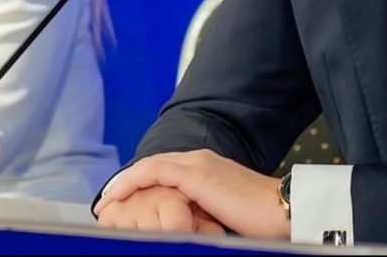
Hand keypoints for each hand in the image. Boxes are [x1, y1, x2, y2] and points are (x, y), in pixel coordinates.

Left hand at [94, 150, 289, 239]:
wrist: (281, 208)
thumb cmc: (258, 217)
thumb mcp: (221, 211)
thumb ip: (200, 210)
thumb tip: (184, 225)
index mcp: (207, 167)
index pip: (165, 170)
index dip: (140, 184)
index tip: (122, 204)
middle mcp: (201, 160)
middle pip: (154, 166)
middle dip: (126, 184)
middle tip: (105, 204)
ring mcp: (198, 165)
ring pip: (151, 166)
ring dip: (124, 183)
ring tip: (105, 203)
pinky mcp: (197, 175)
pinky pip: (155, 172)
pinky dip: (133, 181)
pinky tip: (117, 196)